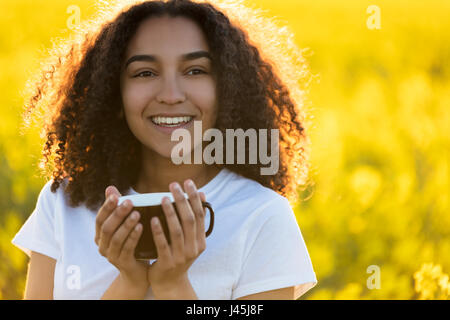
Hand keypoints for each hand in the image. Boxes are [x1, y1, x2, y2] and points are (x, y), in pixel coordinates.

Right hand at [95, 186, 148, 287]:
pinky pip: (127, 248)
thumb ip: (117, 207)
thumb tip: (110, 187)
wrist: (138, 271)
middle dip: (117, 214)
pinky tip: (141, 227)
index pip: (99, 219)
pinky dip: (133, 236)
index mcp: (100, 235)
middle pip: (107, 228)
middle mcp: (102, 246)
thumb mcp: (124, 224)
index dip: (106, 207)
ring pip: (116, 238)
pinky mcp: (122, 263)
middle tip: (130, 202)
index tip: (115, 195)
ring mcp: (111, 256)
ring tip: (137, 213)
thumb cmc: (131, 243)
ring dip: (126, 224)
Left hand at [147, 179, 206, 293]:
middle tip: (174, 185)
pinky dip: (159, 231)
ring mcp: (182, 256)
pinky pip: (163, 244)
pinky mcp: (168, 262)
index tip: (189, 183)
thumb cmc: (178, 255)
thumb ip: (195, 221)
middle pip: (190, 220)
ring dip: (170, 213)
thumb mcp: (190, 240)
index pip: (200, 215)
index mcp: (201, 240)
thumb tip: (202, 195)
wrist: (169, 282)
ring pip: (177, 231)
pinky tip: (153, 219)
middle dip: (182, 200)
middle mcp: (194, 248)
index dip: (195, 198)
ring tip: (163, 198)